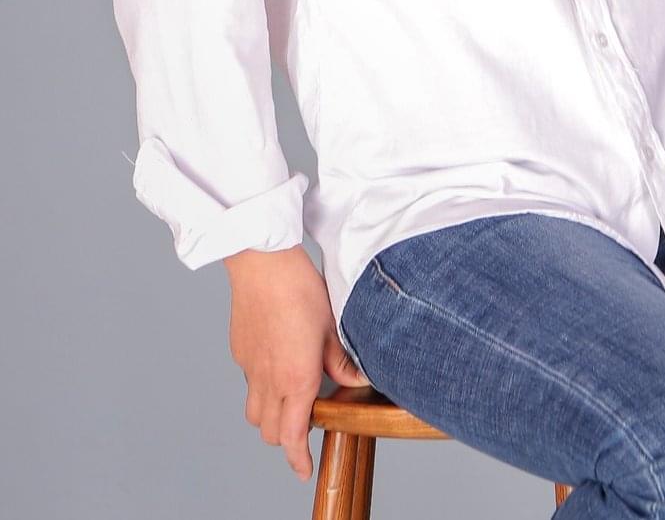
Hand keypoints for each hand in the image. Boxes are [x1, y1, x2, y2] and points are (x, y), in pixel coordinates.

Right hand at [225, 245, 366, 479]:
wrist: (263, 262)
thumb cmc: (299, 288)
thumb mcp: (332, 325)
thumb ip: (341, 360)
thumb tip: (356, 380)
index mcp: (295, 378)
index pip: (291, 436)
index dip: (297, 459)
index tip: (304, 469)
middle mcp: (269, 380)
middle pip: (269, 431)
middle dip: (286, 439)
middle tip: (306, 424)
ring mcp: (250, 367)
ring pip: (254, 412)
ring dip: (270, 416)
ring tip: (290, 398)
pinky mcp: (240, 351)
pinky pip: (248, 382)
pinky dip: (261, 387)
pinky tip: (277, 363)